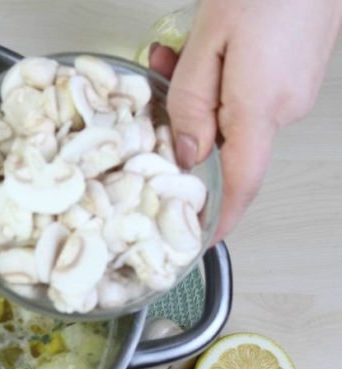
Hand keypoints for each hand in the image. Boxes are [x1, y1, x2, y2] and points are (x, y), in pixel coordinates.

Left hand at [150, 0, 341, 240]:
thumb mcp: (208, 44)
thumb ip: (191, 105)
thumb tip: (185, 155)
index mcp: (261, 109)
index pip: (240, 184)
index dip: (219, 218)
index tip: (198, 241)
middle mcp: (284, 107)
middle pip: (224, 143)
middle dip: (183, 127)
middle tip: (155, 88)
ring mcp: (294, 89)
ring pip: (231, 114)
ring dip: (196, 94)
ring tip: (173, 55)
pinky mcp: (296, 72)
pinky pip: (247, 93)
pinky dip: (218, 79)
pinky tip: (203, 48)